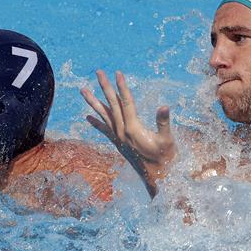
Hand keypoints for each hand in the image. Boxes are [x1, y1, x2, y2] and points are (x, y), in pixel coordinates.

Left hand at [81, 70, 175, 195]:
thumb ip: (163, 123)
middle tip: (98, 72)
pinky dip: (96, 122)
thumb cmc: (165, 158)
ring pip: (104, 115)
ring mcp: (118, 138)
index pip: (126, 102)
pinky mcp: (118, 144)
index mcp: (133, 129)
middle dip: (105, 87)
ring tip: (83, 90)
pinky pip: (104, 130)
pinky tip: (87, 117)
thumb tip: (164, 107)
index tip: (118, 73)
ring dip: (93, 102)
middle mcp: (122, 132)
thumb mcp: (167, 140)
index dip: (122, 87)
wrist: (158, 179)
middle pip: (112, 105)